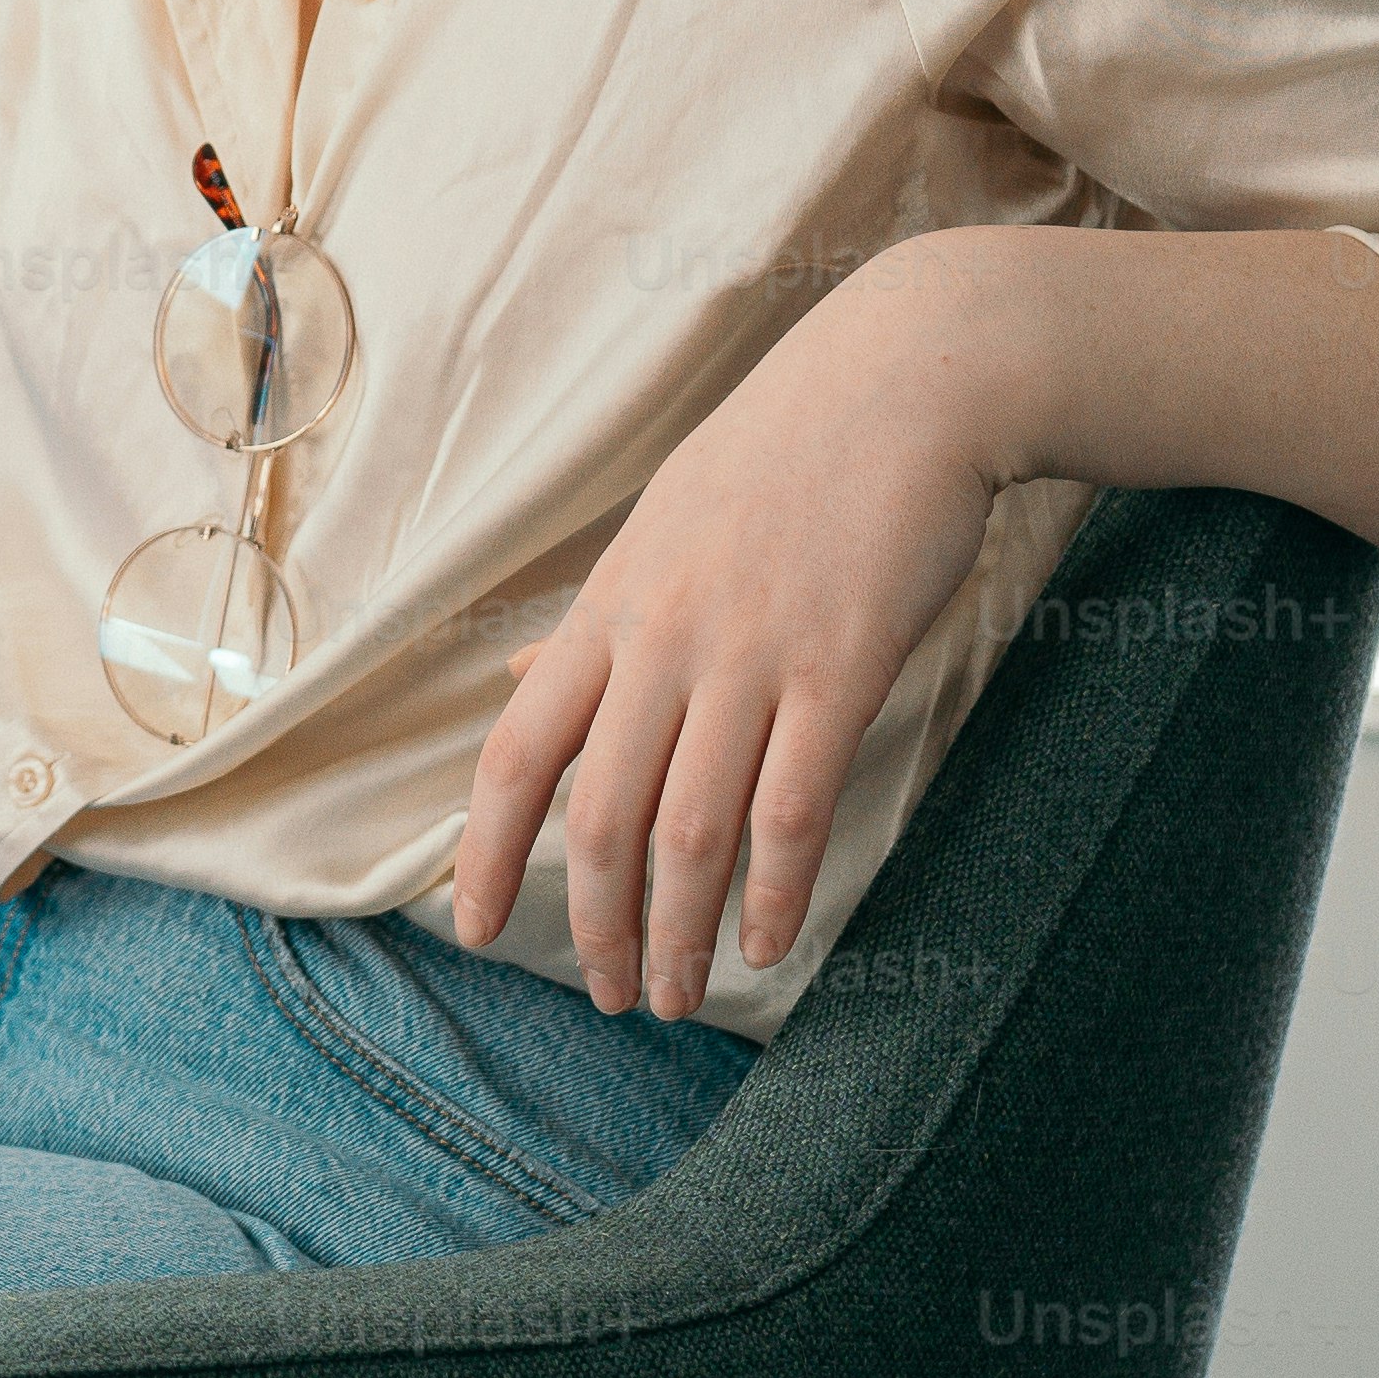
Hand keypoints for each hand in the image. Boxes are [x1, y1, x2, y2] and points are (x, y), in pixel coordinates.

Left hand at [449, 243, 1024, 1019]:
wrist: (906, 380)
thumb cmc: (785, 455)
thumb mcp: (660, 525)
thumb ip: (597, 619)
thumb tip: (523, 673)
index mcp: (607, 611)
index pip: (514, 752)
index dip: (484, 853)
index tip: (472, 932)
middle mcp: (661, 641)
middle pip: (597, 818)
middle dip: (595, 926)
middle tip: (614, 997)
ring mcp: (749, 656)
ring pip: (689, 832)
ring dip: (680, 934)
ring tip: (683, 996)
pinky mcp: (840, 667)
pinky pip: (793, 809)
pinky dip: (777, 893)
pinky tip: (774, 944)